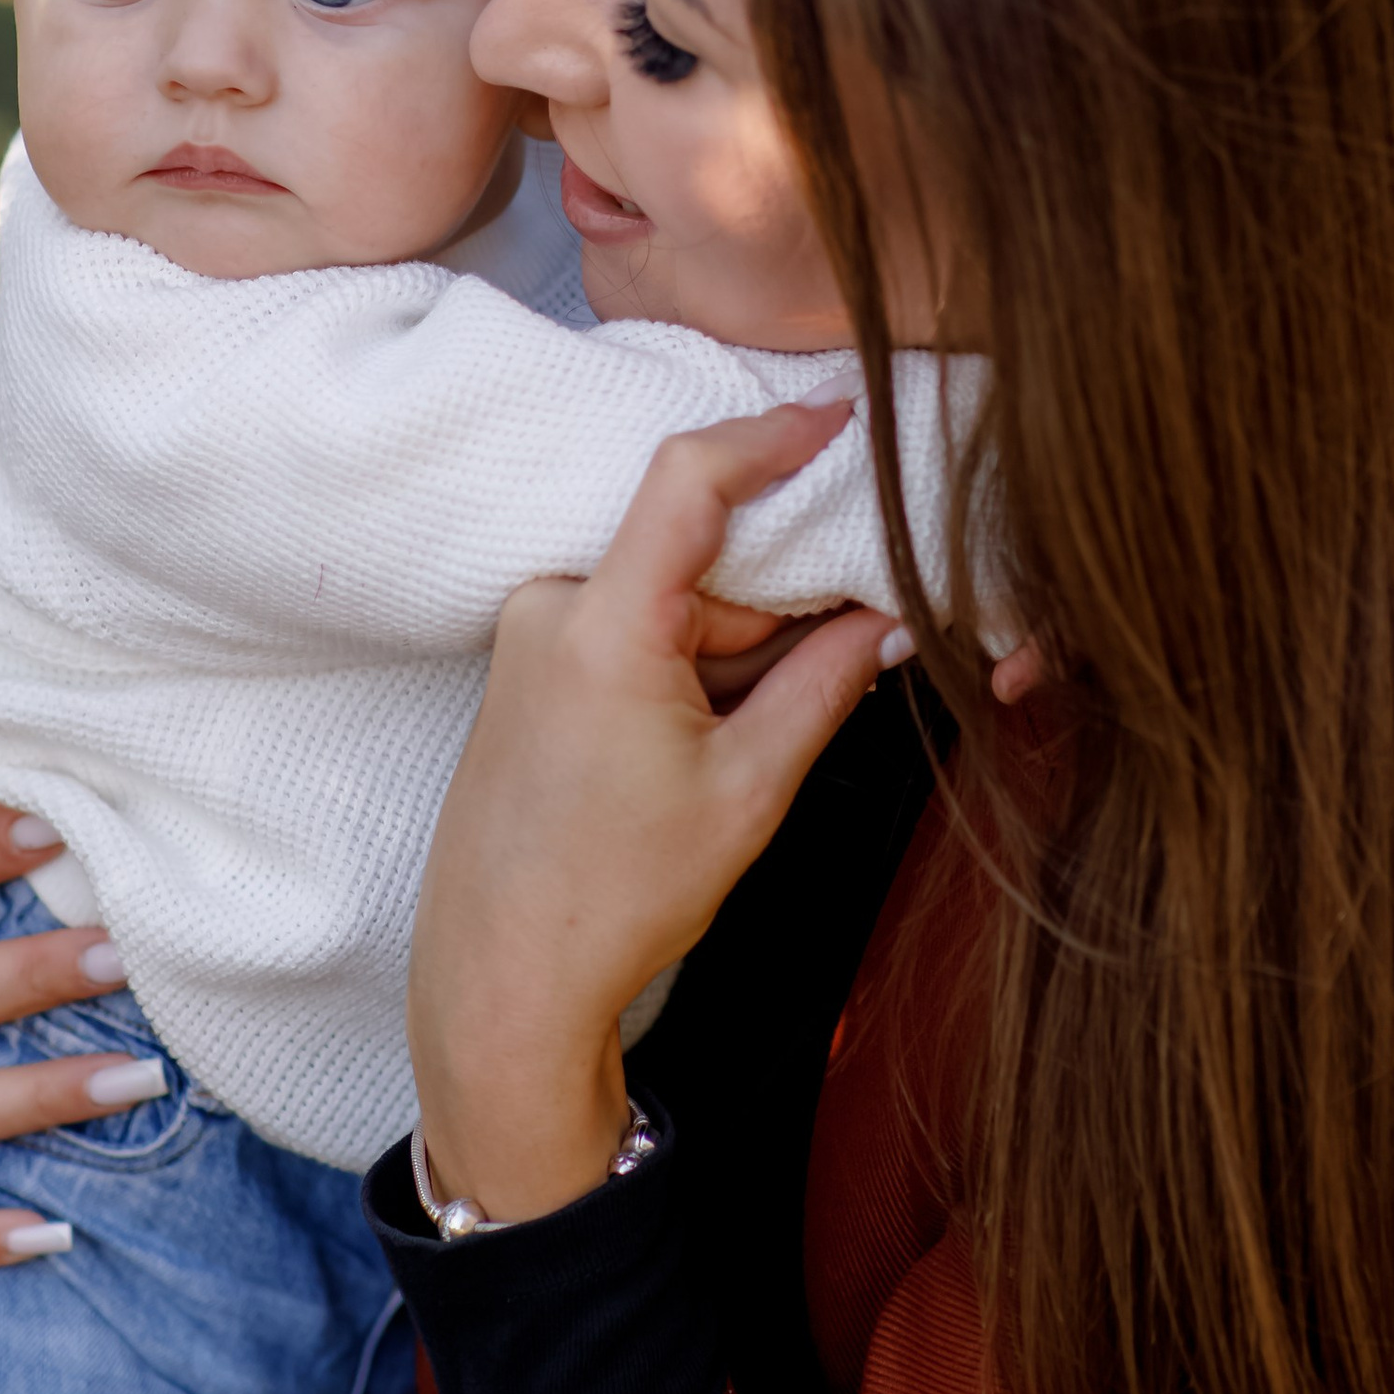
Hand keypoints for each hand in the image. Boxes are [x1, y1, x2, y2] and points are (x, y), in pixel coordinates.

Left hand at [408, 404, 897, 1224]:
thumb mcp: (750, 789)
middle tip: (859, 630)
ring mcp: (530, 638)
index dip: (771, 436)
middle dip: (779, 589)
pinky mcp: (527, 671)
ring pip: (668, 597)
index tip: (839, 417)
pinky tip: (723, 729)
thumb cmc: (618, 896)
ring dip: (737, 637)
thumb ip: (825, 685)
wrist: (503, 977)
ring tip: (770, 727)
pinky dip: (692, 658)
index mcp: (601, 624)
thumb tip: (891, 619)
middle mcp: (549, 608)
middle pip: (694, 551)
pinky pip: (629, 628)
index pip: (689, 478)